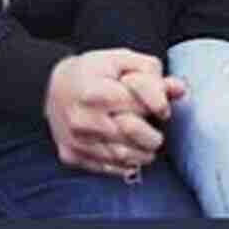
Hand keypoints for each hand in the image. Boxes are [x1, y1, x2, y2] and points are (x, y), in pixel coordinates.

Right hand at [44, 49, 168, 177]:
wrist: (49, 87)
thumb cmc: (91, 71)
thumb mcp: (120, 60)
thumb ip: (151, 73)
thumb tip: (179, 89)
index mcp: (95, 92)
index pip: (140, 106)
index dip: (158, 106)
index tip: (161, 108)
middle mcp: (83, 120)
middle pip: (135, 135)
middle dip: (153, 135)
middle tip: (155, 130)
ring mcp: (76, 141)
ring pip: (124, 157)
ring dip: (143, 153)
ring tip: (146, 142)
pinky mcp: (72, 155)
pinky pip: (108, 168)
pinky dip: (125, 164)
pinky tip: (129, 151)